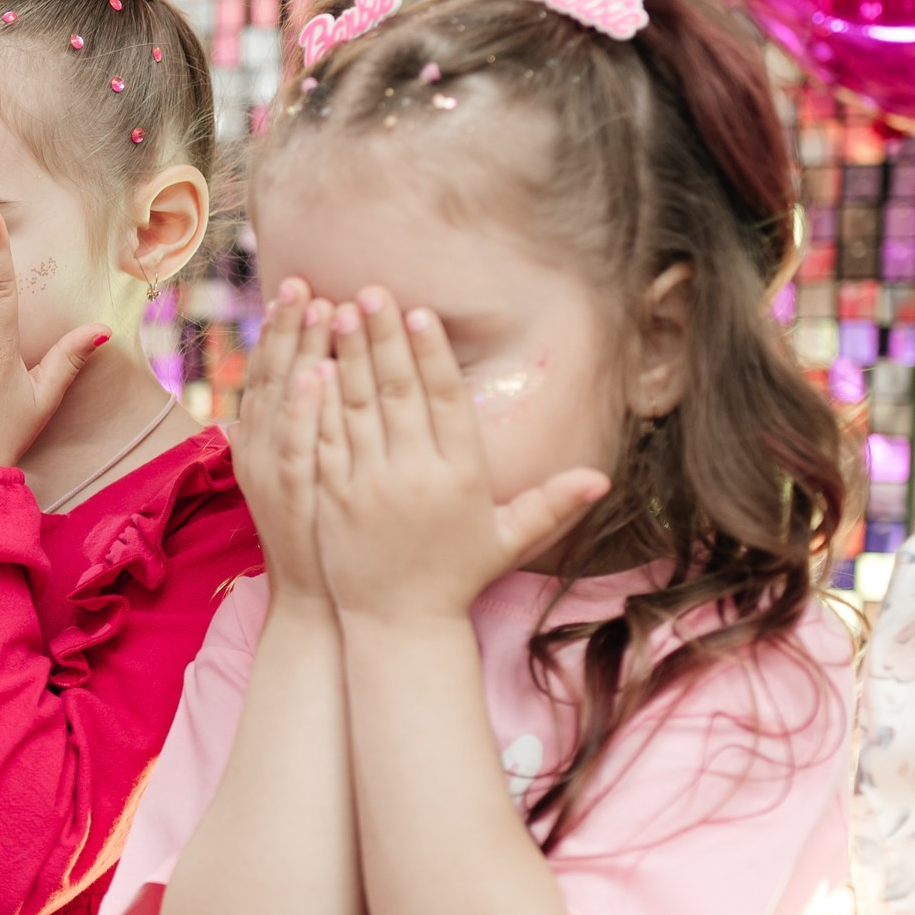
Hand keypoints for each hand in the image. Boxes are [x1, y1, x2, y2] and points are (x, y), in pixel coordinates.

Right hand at [233, 279, 339, 604]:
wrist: (317, 595)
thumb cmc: (323, 529)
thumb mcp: (308, 469)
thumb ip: (309, 424)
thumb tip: (323, 372)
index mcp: (262, 437)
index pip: (271, 371)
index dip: (282, 329)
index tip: (302, 287)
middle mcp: (258, 447)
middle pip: (270, 373)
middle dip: (285, 325)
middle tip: (302, 281)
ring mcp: (269, 470)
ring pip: (280, 399)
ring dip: (295, 350)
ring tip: (314, 306)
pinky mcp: (288, 494)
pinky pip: (295, 442)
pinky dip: (303, 406)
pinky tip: (319, 373)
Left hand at [311, 289, 607, 629]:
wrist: (398, 624)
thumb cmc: (455, 578)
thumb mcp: (507, 539)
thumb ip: (550, 503)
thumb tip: (602, 480)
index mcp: (461, 476)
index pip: (444, 400)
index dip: (431, 352)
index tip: (419, 311)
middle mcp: (415, 475)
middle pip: (398, 391)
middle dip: (383, 336)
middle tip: (369, 290)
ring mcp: (369, 485)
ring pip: (356, 406)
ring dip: (346, 355)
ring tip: (336, 310)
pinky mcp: (332, 497)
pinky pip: (323, 439)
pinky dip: (317, 402)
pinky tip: (311, 366)